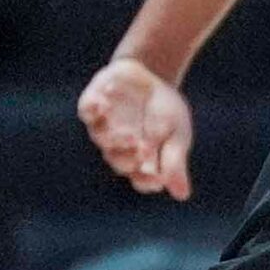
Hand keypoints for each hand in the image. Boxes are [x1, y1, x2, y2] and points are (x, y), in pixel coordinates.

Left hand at [79, 56, 195, 199]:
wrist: (150, 74)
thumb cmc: (165, 110)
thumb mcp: (177, 135)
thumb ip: (175, 161)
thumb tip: (182, 196)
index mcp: (142, 160)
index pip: (142, 180)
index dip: (147, 179)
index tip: (157, 174)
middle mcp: (119, 148)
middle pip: (119, 162)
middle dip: (130, 158)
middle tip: (144, 150)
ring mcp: (103, 127)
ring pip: (103, 140)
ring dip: (115, 139)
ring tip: (131, 134)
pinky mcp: (91, 106)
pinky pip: (87, 113)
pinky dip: (93, 110)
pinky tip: (104, 104)